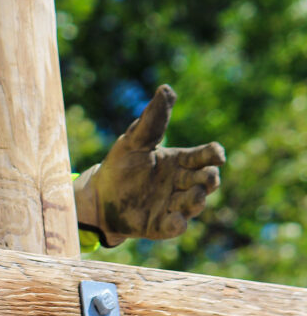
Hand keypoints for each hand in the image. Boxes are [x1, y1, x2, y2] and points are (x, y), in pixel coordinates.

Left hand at [74, 85, 224, 246]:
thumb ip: (152, 121)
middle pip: (207, 180)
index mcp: (181, 161)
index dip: (214, 154)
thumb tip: (166, 89)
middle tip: (207, 177)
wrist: (99, 196)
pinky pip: (177, 226)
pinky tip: (177, 221)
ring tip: (194, 195)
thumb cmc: (121, 166)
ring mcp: (175, 205)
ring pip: (195, 203)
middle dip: (210, 179)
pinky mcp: (162, 225)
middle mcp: (183, 184)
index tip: (217, 153)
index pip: (206, 156)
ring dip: (197, 200)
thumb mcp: (134, 141)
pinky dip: (179, 224)